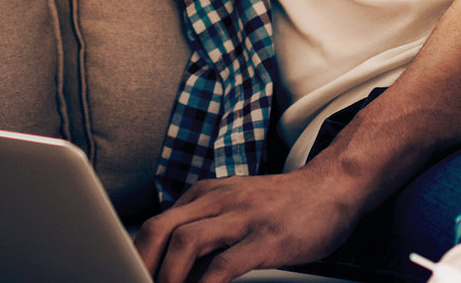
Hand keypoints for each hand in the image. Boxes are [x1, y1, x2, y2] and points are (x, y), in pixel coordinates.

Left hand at [132, 168, 361, 282]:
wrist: (333, 186)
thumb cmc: (282, 206)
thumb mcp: (235, 209)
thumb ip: (206, 233)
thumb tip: (173, 267)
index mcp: (205, 195)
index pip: (157, 223)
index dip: (137, 253)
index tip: (127, 272)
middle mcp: (218, 201)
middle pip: (161, 228)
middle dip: (141, 263)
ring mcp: (243, 218)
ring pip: (187, 242)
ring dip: (168, 276)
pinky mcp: (267, 238)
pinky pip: (226, 264)